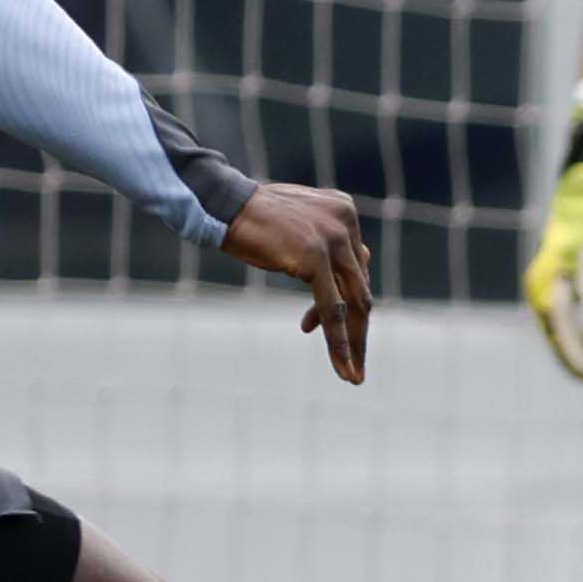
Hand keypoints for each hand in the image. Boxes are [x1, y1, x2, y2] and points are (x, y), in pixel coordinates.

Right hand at [223, 182, 372, 384]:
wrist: (222, 205)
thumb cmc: (251, 218)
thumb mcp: (296, 226)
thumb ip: (323, 243)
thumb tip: (349, 267)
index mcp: (344, 212)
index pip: (354, 268)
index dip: (342, 301)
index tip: (312, 326)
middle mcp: (346, 222)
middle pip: (360, 288)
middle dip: (359, 330)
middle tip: (358, 365)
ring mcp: (333, 239)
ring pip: (354, 302)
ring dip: (354, 343)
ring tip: (352, 375)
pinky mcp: (316, 257)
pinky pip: (334, 310)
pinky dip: (339, 341)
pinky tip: (343, 366)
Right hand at [523, 161, 582, 379]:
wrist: (582, 196)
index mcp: (546, 284)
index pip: (560, 328)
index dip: (574, 354)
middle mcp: (541, 288)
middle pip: (556, 331)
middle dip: (573, 354)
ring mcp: (547, 285)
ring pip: (560, 324)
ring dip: (579, 342)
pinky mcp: (558, 281)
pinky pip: (566, 312)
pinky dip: (581, 326)